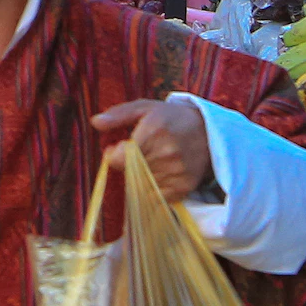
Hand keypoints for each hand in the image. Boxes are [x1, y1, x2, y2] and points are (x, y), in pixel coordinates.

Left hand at [91, 97, 212, 202]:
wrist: (210, 132)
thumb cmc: (172, 118)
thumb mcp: (145, 108)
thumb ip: (118, 114)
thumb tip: (95, 123)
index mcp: (153, 131)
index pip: (118, 158)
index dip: (114, 155)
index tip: (119, 149)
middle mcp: (166, 153)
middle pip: (128, 172)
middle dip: (128, 165)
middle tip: (141, 154)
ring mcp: (176, 172)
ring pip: (140, 185)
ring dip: (141, 178)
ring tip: (155, 161)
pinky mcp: (183, 187)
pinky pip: (156, 197)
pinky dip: (154, 189)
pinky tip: (162, 173)